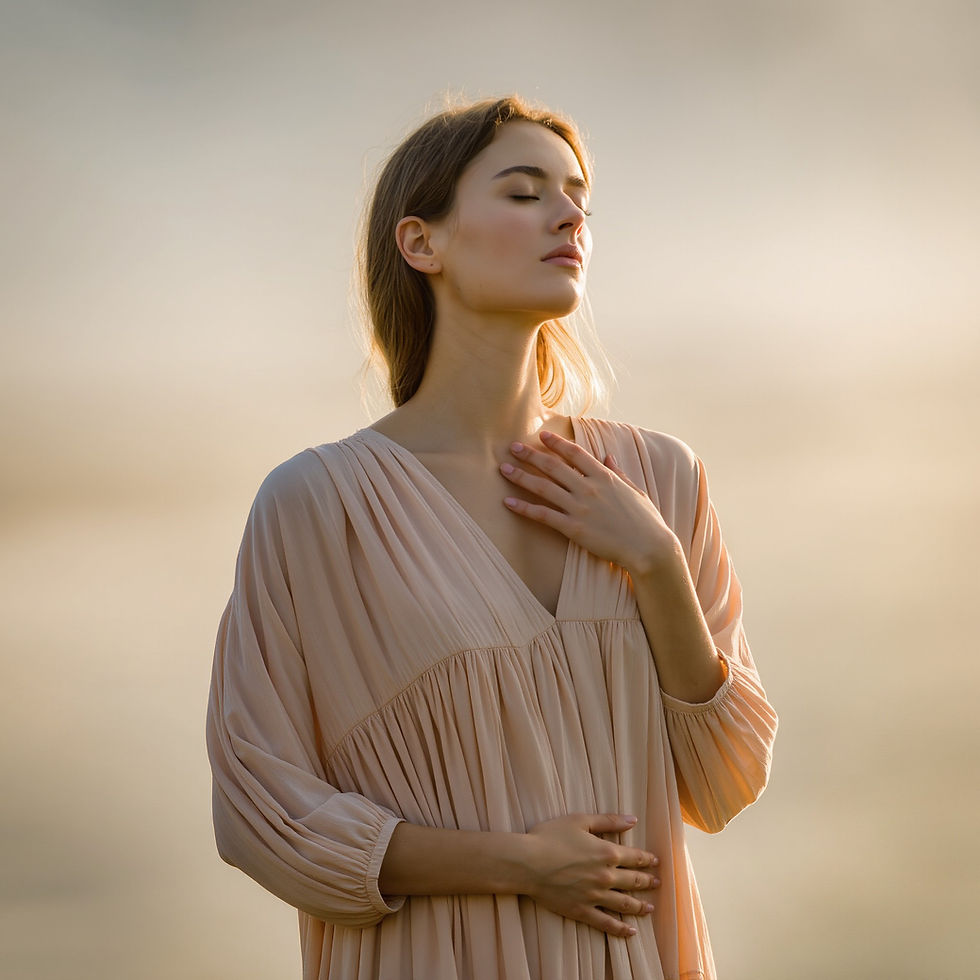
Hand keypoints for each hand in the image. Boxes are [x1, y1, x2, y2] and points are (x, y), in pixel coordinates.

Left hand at [500, 430, 680, 575]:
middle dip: (531, 455)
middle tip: (513, 447)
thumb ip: (618, 472)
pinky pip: (544, 515)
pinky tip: (508, 502)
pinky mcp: (574, 528)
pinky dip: (524, 508)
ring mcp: (580, 508)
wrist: (649, 548)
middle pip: (553, 466)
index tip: (541, 435)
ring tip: (504, 469)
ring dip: (521, 476)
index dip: (556, 443)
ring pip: (544, 487)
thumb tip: (607, 455)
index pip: (575, 453)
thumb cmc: (646, 521)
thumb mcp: (635, 490)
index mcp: (605, 477)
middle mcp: (589, 488)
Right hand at [522, 813, 659, 937]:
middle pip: (633, 881)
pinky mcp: (582, 911)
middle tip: (657, 884)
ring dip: (639, 906)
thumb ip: (608, 820)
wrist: (527, 863)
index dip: (647, 860)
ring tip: (649, 908)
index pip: (635, 858)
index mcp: (607, 853)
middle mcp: (606, 877)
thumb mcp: (580, 820)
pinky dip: (620, 929)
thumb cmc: (550, 836)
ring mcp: (595, 896)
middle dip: (647, 882)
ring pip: (624, 904)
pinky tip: (630, 931)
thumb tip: (632, 819)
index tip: (656, 862)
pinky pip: (606, 923)